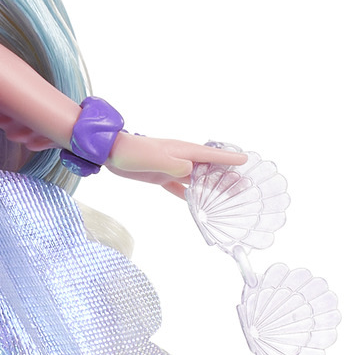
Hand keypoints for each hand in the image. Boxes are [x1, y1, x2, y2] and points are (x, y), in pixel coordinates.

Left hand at [105, 132, 247, 198]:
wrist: (110, 152)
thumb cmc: (132, 152)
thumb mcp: (154, 158)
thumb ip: (173, 165)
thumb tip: (191, 170)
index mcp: (182, 151)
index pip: (211, 154)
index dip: (228, 157)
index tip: (245, 160)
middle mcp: (180, 158)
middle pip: (208, 168)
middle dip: (225, 175)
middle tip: (243, 185)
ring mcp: (171, 167)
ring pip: (196, 178)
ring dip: (210, 186)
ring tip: (225, 195)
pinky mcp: (161, 176)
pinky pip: (179, 187)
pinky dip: (189, 195)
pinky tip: (197, 203)